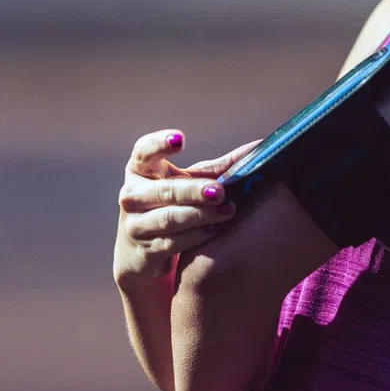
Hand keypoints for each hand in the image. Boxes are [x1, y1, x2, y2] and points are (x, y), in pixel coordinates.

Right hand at [114, 132, 257, 286]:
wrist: (140, 251)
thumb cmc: (170, 205)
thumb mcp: (187, 183)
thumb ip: (218, 168)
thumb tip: (258, 149)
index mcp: (140, 170)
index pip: (144, 151)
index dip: (160, 144)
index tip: (181, 139)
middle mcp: (132, 195)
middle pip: (166, 189)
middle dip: (194, 190)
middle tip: (220, 191)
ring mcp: (135, 224)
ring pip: (170, 218)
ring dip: (201, 215)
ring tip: (227, 210)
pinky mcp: (144, 250)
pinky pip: (173, 242)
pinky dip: (196, 235)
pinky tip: (215, 229)